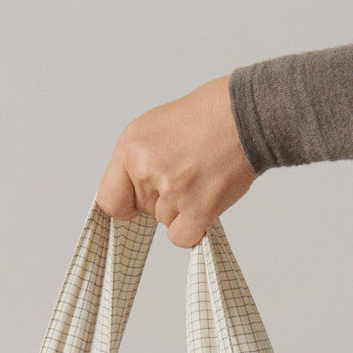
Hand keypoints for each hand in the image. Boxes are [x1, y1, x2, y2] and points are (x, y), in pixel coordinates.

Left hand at [96, 75, 257, 247]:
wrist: (243, 115)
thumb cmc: (205, 119)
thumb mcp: (154, 128)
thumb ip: (136, 163)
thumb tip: (130, 194)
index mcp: (131, 147)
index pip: (110, 200)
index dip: (127, 203)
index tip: (139, 200)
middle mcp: (146, 168)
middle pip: (143, 211)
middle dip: (163, 199)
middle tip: (187, 171)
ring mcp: (171, 190)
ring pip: (165, 222)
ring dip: (183, 209)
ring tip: (201, 178)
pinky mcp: (196, 208)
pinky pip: (182, 237)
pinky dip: (194, 227)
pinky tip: (206, 201)